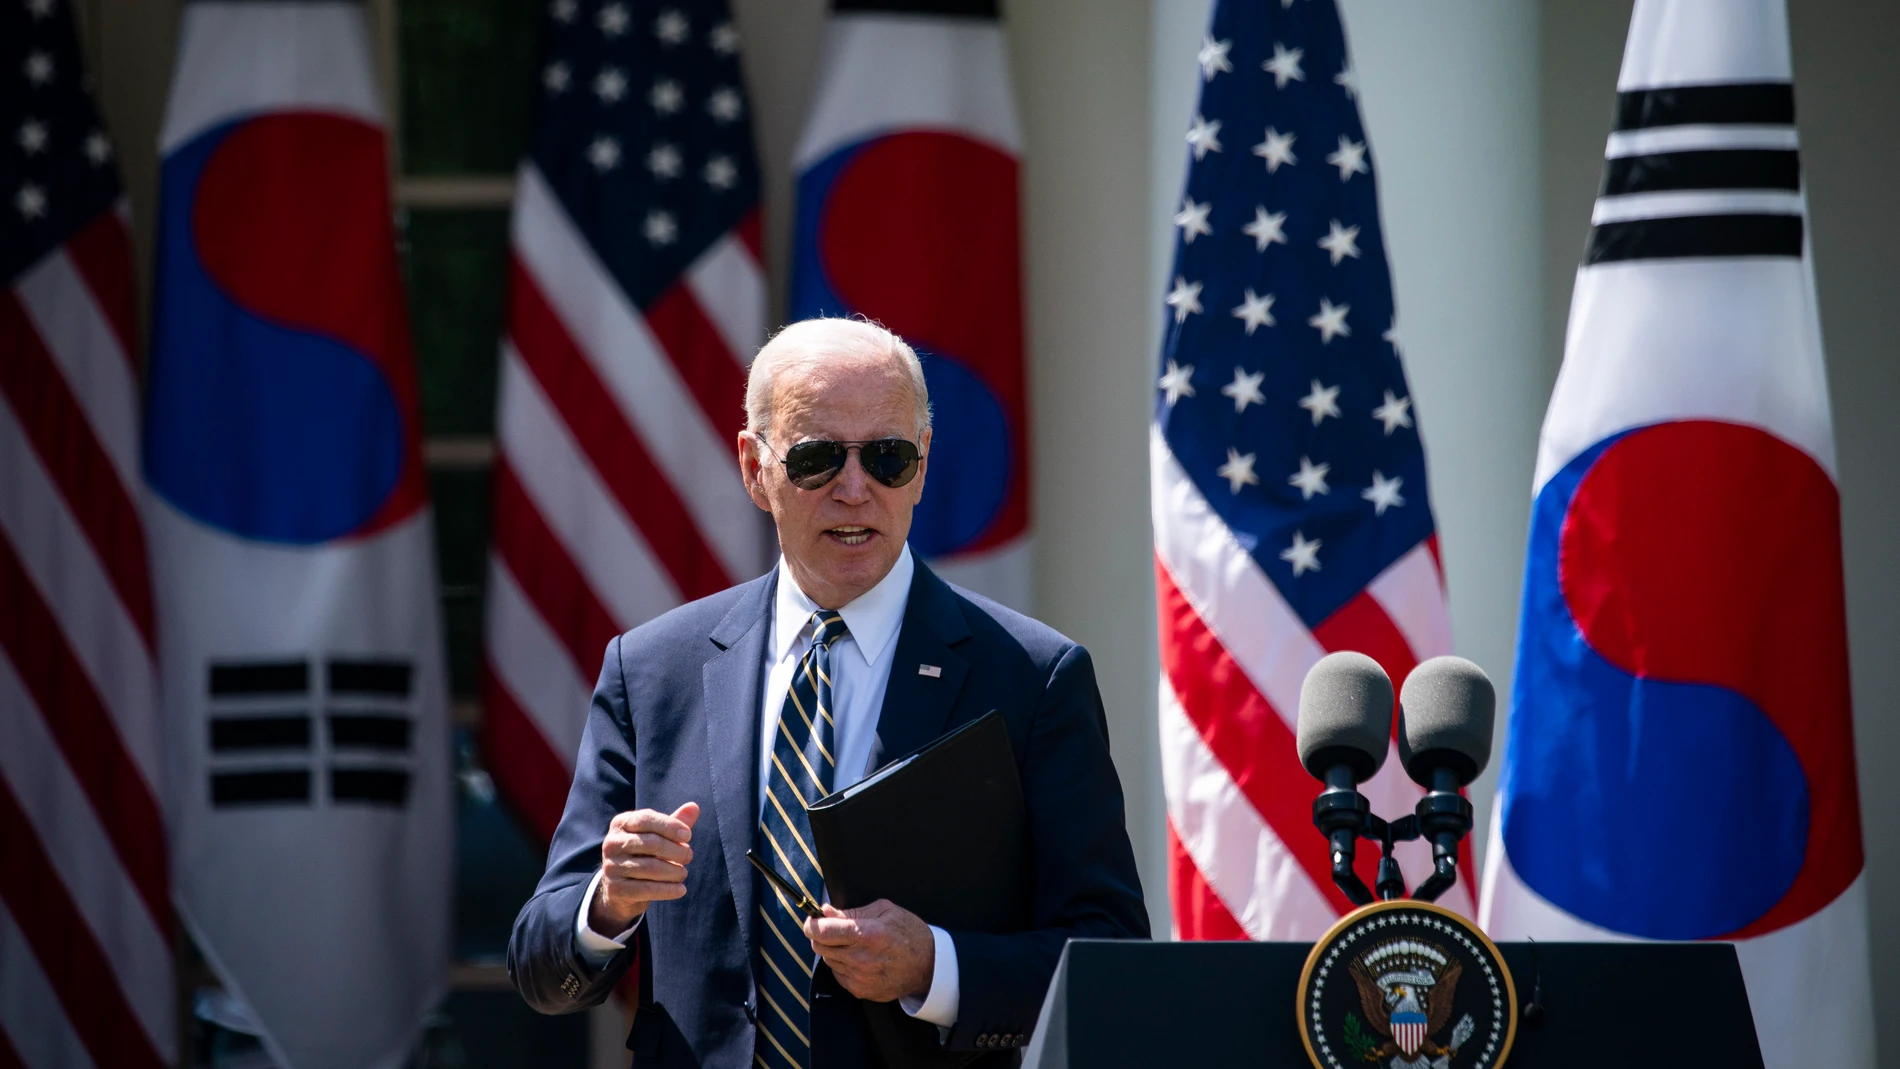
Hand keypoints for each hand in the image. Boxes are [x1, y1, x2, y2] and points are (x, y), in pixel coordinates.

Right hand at [588, 802, 698, 934]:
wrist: (623, 887)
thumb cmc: (645, 853)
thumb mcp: (658, 835)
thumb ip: (675, 822)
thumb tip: (694, 807)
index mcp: (620, 823)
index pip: (645, 819)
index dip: (669, 826)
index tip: (688, 836)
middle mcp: (611, 843)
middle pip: (650, 843)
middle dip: (675, 850)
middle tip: (689, 856)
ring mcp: (611, 867)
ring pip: (650, 868)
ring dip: (674, 871)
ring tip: (683, 873)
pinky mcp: (615, 889)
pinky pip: (646, 889)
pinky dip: (668, 890)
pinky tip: (681, 889)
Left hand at [803, 899, 934, 1002]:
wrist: (928, 966)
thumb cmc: (909, 933)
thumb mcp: (884, 911)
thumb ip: (852, 911)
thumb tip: (826, 910)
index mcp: (868, 934)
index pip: (824, 931)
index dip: (812, 924)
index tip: (811, 920)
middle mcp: (861, 958)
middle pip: (820, 947)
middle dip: (821, 936)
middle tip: (833, 930)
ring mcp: (860, 977)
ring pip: (828, 961)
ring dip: (834, 950)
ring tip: (853, 944)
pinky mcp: (860, 991)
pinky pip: (838, 975)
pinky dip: (842, 965)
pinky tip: (859, 959)